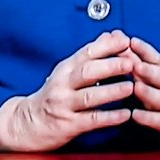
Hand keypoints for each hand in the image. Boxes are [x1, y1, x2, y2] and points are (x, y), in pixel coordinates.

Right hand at [0, 29, 136, 152]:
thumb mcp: (68, 71)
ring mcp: (64, 105)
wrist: (27, 123)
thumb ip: (91, 54)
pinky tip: (125, 115)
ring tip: (130, 87)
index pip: (86, 53)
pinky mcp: (68, 125)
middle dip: (110, 66)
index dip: (107, 46)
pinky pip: (91, 120)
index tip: (126, 40)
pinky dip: (109, 118)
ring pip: (89, 96)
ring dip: (111, 91)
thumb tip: (112, 34)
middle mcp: (63, 85)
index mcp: (66, 69)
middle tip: (131, 62)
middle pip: (87, 72)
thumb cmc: (54, 95)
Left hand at [127, 36, 159, 146]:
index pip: (156, 59)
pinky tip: (135, 115)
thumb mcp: (158, 76)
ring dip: (149, 93)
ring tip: (136, 88)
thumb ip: (137, 59)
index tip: (131, 41)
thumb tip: (116, 36)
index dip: (144, 50)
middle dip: (148, 70)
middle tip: (134, 64)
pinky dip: (148, 118)